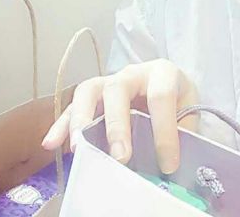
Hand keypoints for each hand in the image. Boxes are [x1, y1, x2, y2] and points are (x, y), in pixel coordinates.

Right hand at [41, 59, 197, 173]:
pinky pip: (72, 105)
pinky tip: (50, 144)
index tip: (168, 164)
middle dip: (117, 124)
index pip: (161, 96)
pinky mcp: (94, 95)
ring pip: (89, 90)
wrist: (171, 85)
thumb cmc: (179, 101)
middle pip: (118, 89)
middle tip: (120, 157)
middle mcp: (133, 72)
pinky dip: (62, 124)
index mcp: (162, 72)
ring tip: (79, 148)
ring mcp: (110, 81)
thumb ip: (182, 133)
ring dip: (81, 119)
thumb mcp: (189, 111)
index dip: (164, 130)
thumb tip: (170, 166)